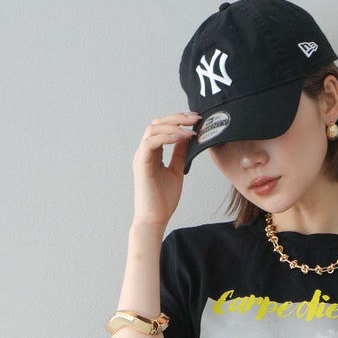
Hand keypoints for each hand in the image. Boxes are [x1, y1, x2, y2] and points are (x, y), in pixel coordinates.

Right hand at [132, 110, 198, 228]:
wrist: (155, 220)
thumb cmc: (163, 201)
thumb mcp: (177, 172)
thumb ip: (179, 154)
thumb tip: (187, 138)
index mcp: (153, 153)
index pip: (163, 127)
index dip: (179, 120)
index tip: (196, 119)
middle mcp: (145, 151)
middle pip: (157, 123)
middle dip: (177, 117)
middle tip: (196, 118)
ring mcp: (141, 156)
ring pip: (153, 129)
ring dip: (173, 125)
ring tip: (190, 129)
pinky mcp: (141, 164)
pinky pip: (151, 142)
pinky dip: (166, 137)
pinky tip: (180, 137)